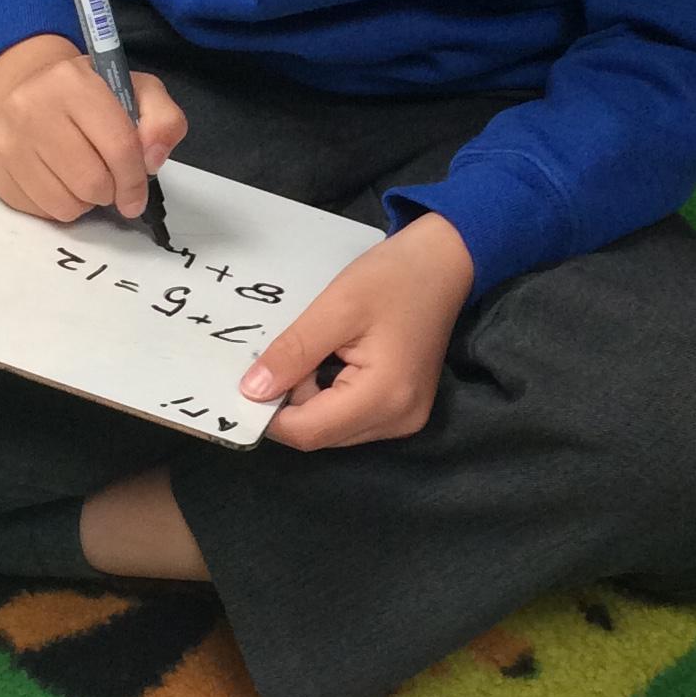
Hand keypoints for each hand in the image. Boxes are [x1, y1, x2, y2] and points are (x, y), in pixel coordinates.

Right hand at [0, 33, 185, 224]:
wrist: (32, 88)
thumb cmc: (94, 96)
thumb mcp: (139, 92)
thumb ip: (163, 120)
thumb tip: (152, 161)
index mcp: (73, 81)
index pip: (118, 147)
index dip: (136, 181)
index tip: (137, 197)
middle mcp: (31, 106)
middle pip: (92, 182)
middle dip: (110, 191)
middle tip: (109, 181)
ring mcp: (7, 139)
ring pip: (65, 204)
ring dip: (85, 201)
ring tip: (84, 177)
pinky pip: (41, 212)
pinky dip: (59, 206)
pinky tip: (60, 181)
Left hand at [240, 213, 474, 450]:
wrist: (446, 261)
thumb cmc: (394, 277)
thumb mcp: (335, 308)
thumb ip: (292, 353)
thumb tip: (250, 391)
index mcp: (385, 397)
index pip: (308, 432)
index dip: (270, 413)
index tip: (249, 377)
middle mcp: (398, 421)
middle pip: (320, 435)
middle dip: (292, 400)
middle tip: (291, 352)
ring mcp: (404, 419)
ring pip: (332, 429)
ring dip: (310, 398)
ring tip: (320, 350)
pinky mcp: (403, 410)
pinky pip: (349, 419)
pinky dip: (329, 396)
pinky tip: (334, 360)